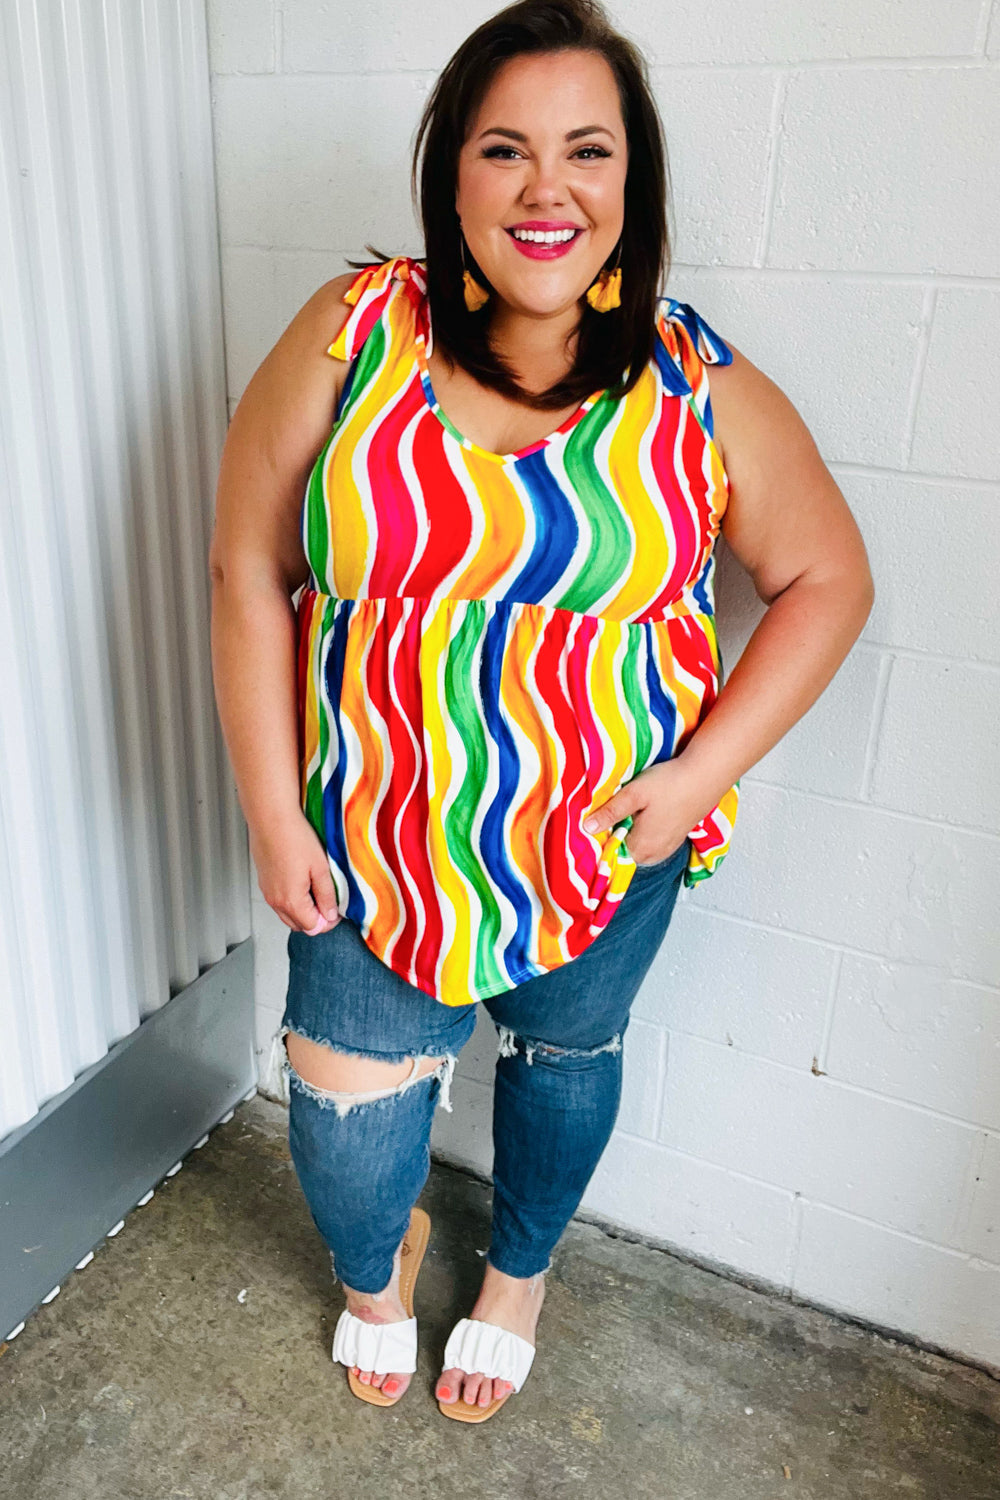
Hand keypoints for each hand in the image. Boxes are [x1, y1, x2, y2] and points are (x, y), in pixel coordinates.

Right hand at [249, 811, 340, 933]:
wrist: (270, 818)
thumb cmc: (295, 838)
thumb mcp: (321, 868)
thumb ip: (327, 895)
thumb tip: (331, 915)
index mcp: (291, 901)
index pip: (313, 927)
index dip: (329, 921)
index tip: (338, 909)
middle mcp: (276, 902)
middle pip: (299, 925)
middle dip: (316, 919)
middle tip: (329, 901)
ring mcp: (267, 893)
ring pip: (288, 915)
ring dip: (303, 911)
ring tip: (316, 890)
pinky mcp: (264, 883)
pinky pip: (279, 902)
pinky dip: (292, 901)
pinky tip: (301, 882)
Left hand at [582, 758, 710, 865]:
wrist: (705, 776)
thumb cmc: (670, 783)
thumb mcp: (633, 794)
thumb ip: (610, 813)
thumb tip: (587, 828)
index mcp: (640, 848)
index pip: (609, 853)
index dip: (600, 837)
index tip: (595, 821)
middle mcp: (653, 855)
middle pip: (623, 852)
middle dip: (614, 835)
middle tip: (610, 811)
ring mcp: (666, 849)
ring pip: (637, 847)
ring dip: (630, 833)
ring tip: (629, 811)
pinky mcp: (675, 839)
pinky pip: (651, 843)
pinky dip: (644, 832)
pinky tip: (645, 814)